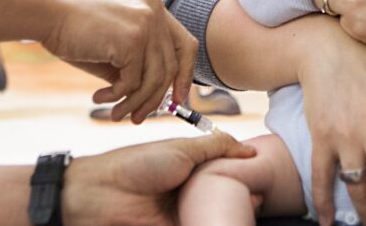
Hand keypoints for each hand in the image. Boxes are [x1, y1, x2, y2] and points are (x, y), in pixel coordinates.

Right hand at [43, 0, 196, 122]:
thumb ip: (138, 64)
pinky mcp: (131, 40)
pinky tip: (100, 97)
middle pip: (171, 67)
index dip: (186, 74)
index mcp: (154, 8)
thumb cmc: (76, 31)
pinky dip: (117, 96)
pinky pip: (132, 82)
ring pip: (153, 79)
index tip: (177, 99)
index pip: (186, 45)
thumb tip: (156, 99)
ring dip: (134, 103)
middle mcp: (155, 12)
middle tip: (137, 118)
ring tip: (116, 114)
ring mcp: (146, 24)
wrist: (47, 15)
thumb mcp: (115, 46)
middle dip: (156, 99)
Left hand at [61, 132, 255, 225]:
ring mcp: (182, 212)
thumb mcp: (182, 149)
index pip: (223, 172)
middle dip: (241, 196)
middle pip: (221, 195)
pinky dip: (213, 224)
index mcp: (190, 167)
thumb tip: (249, 149)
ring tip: (251, 210)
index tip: (262, 177)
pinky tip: (229, 222)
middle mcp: (188, 190)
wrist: (102, 193)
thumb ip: (216, 146)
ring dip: (230, 213)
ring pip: (213, 214)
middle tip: (259, 198)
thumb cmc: (138, 164)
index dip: (242, 174)